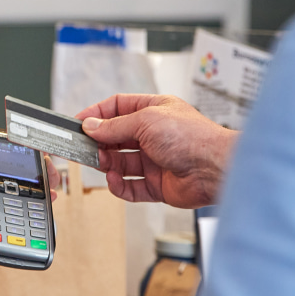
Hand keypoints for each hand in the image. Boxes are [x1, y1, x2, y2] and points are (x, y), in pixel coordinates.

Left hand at [0, 126, 60, 252]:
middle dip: (40, 172)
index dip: (25, 148)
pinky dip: (5, 214)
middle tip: (50, 173)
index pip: (5, 149)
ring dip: (32, 196)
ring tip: (47, 193)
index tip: (39, 148)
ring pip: (12, 195)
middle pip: (18, 174)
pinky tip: (19, 212)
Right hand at [77, 94, 238, 207]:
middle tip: (83, 147)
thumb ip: (115, 125)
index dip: (98, 115)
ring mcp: (156, 161)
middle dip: (99, 142)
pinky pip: (131, 187)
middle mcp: (154, 135)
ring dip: (107, 164)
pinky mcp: (158, 185)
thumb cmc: (192, 137)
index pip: (118, 108)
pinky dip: (119, 186)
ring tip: (99, 163)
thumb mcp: (146, 120)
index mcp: (154, 111)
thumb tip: (92, 126)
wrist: (215, 168)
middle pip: (117, 137)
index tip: (79, 123)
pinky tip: (114, 180)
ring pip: (121, 163)